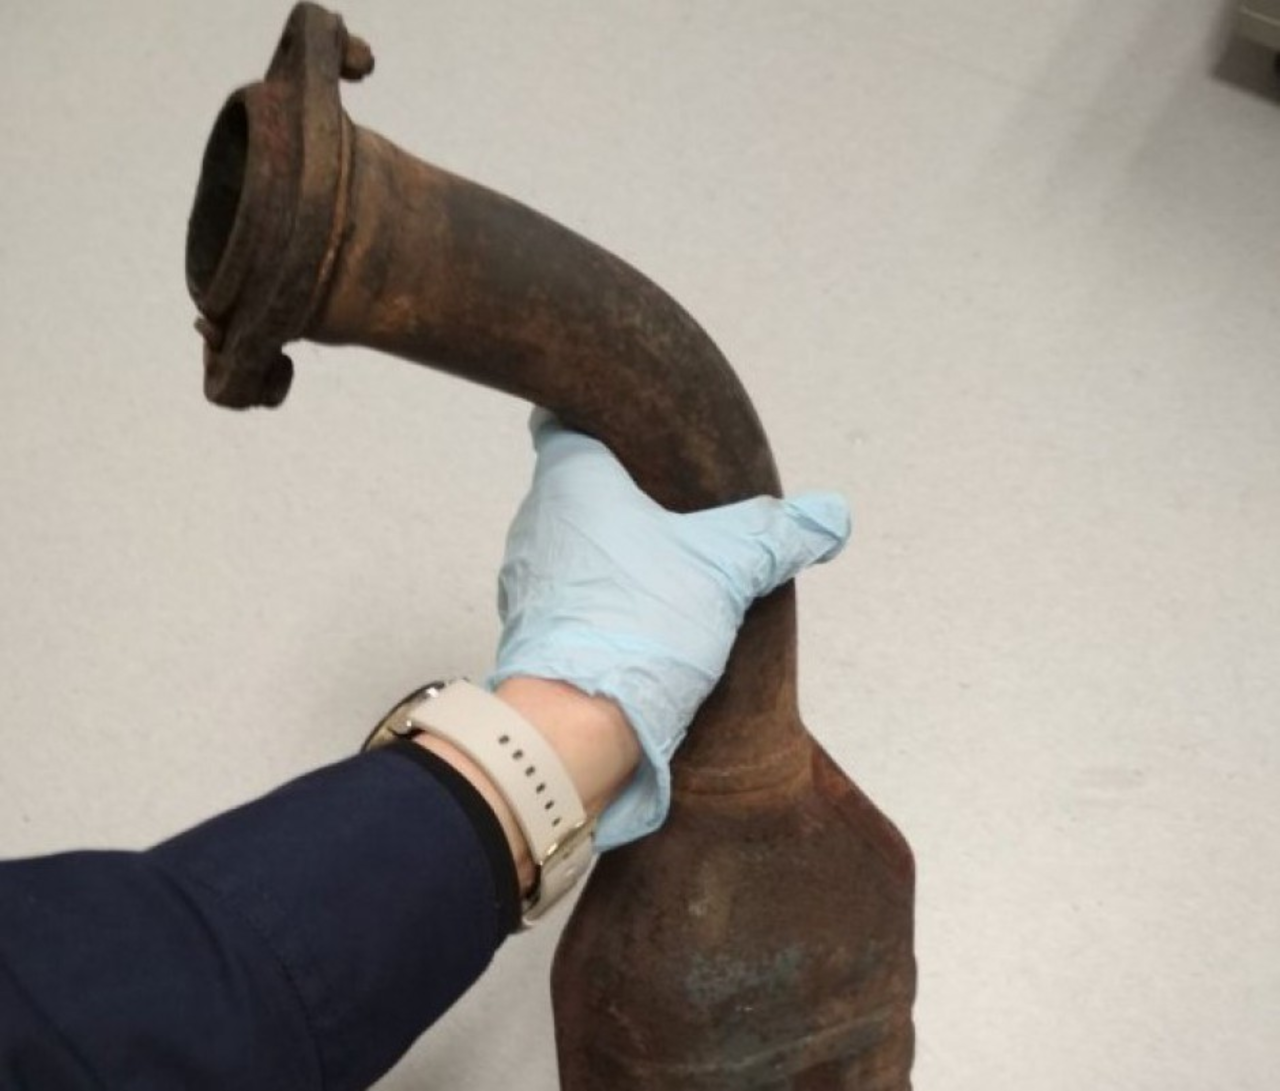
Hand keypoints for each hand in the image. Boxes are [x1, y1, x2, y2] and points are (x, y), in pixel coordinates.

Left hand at [489, 411, 850, 848]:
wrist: (573, 728)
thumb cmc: (635, 624)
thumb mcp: (726, 566)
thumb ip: (778, 534)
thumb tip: (830, 517)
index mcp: (569, 479)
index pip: (565, 421)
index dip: (603, 421)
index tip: (644, 435)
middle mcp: (537, 522)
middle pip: (580, 488)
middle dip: (627, 494)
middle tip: (684, 507)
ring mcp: (528, 582)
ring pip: (576, 548)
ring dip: (617, 554)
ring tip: (673, 571)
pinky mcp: (535, 633)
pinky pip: (573, 601)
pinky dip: (606, 603)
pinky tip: (648, 623)